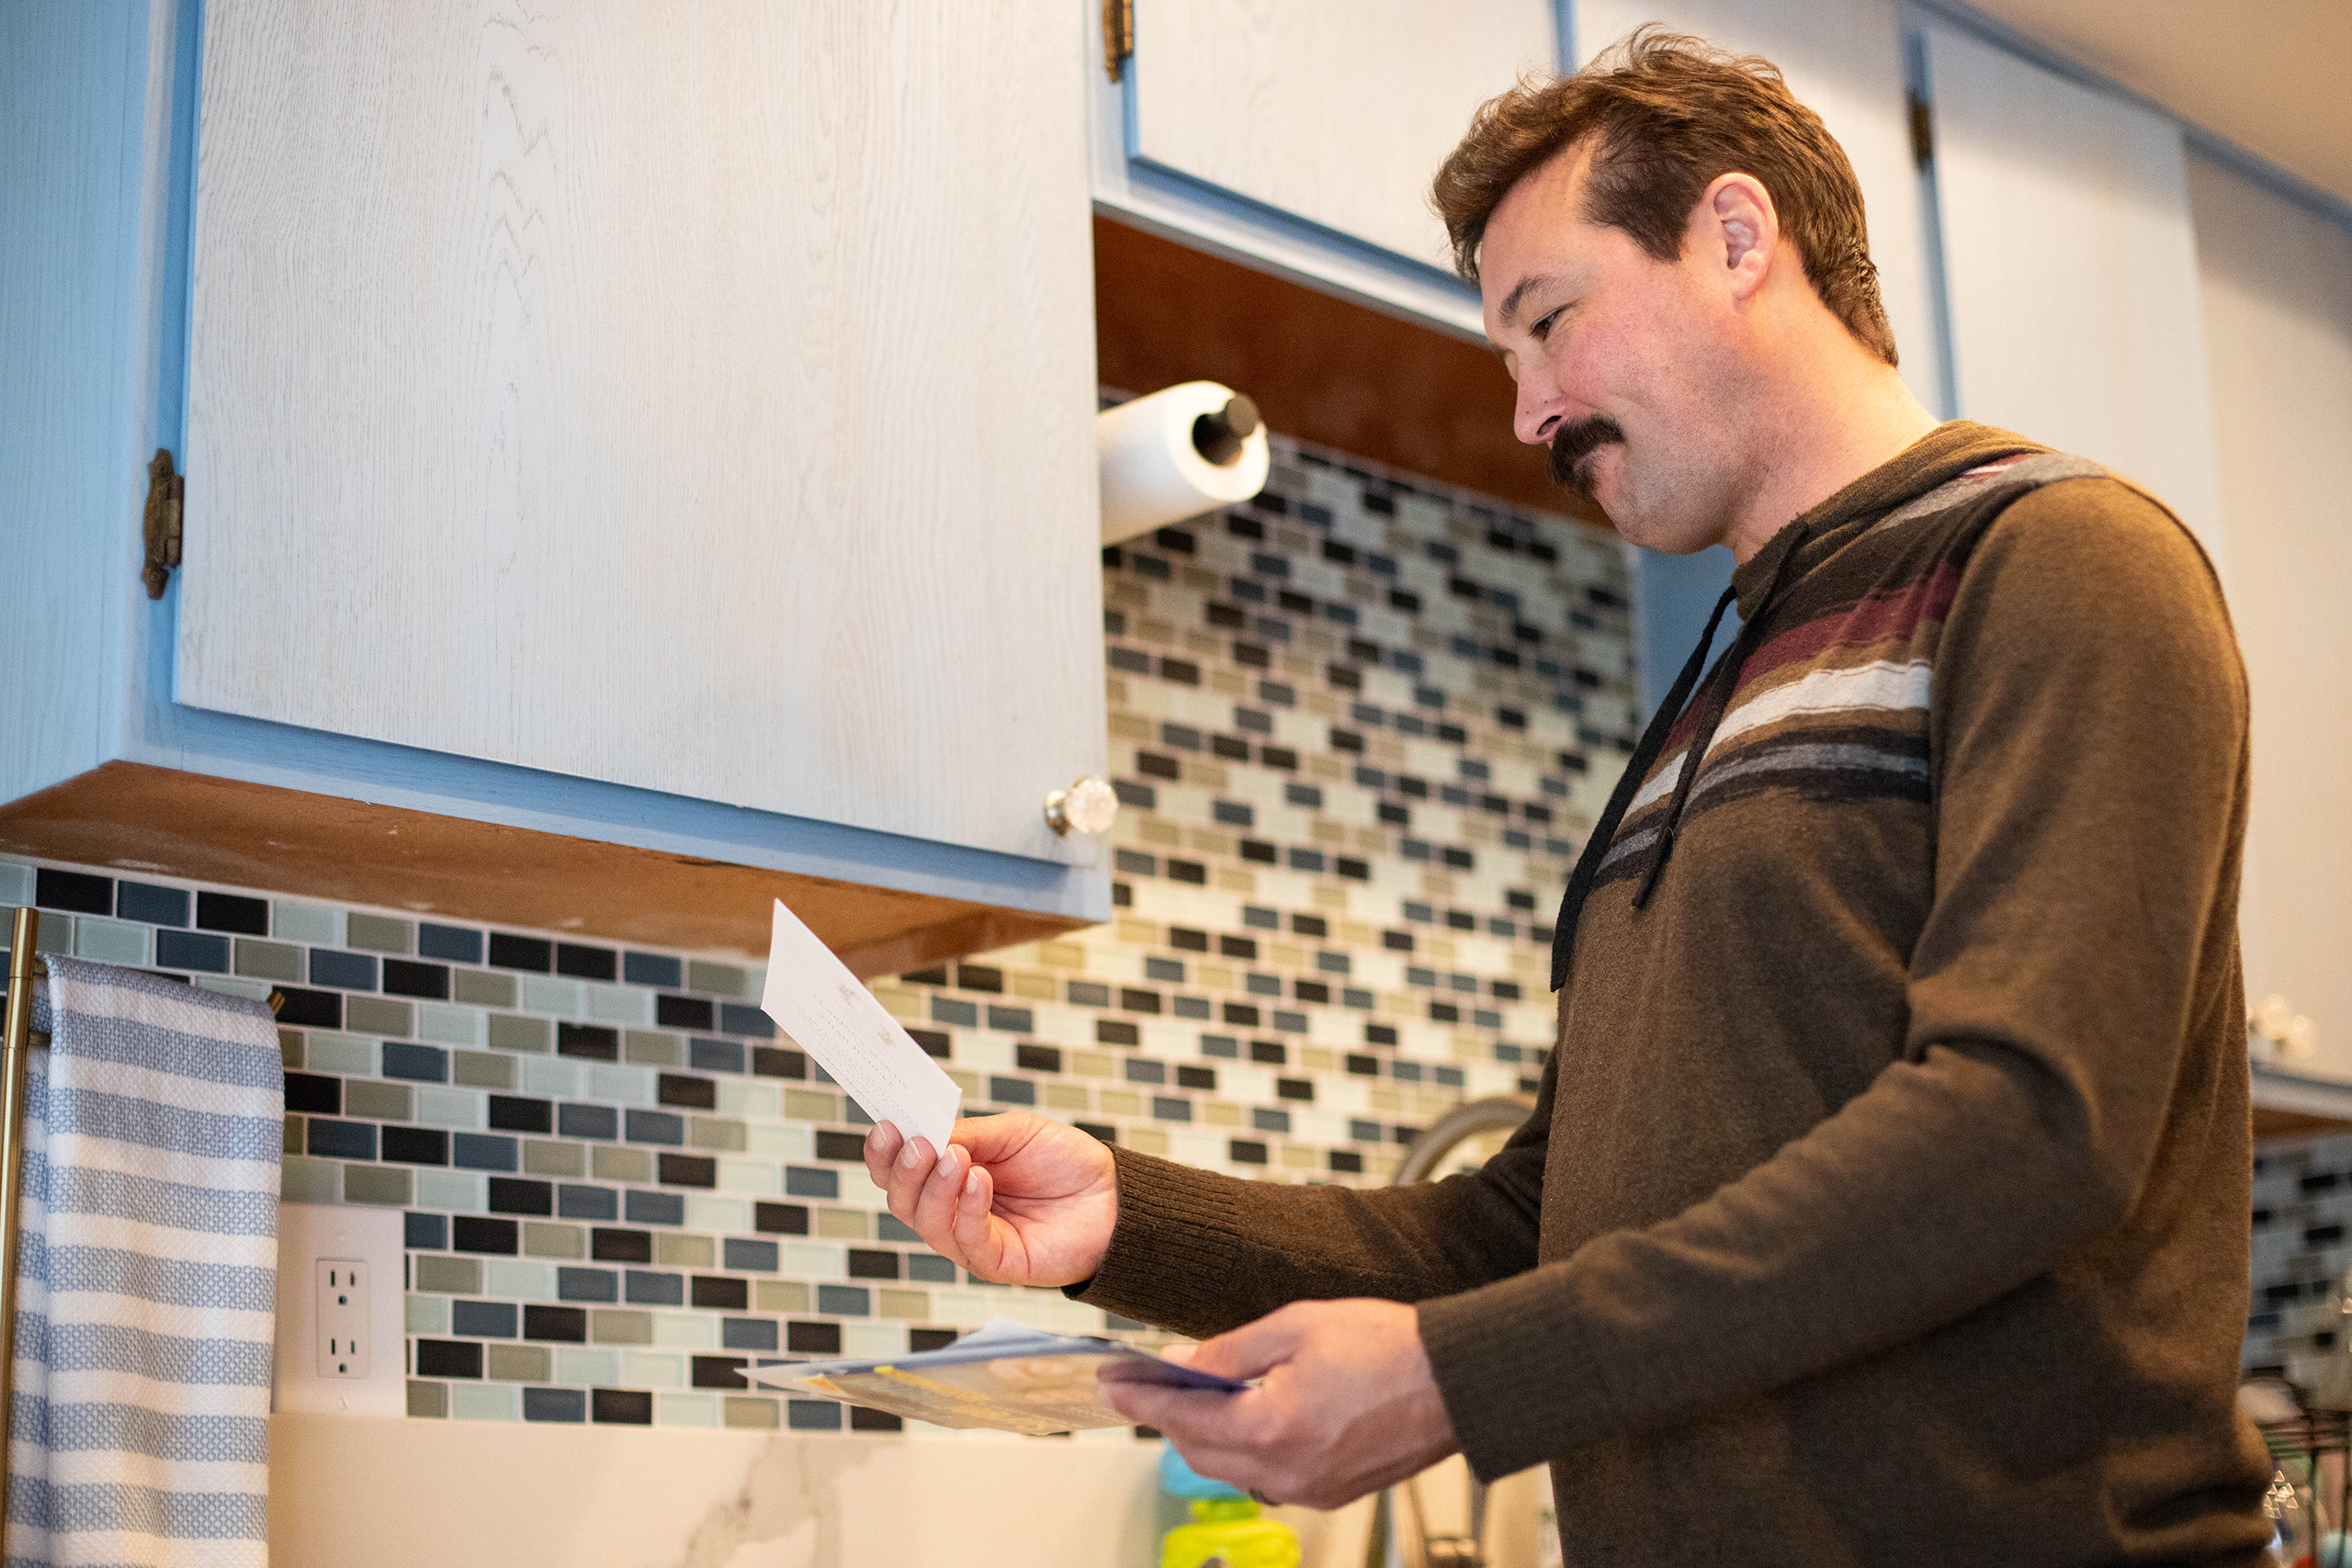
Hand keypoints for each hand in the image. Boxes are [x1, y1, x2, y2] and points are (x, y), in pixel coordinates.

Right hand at [864, 1114, 1117, 1287]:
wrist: (1113, 1196)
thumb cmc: (1064, 1162)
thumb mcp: (1013, 1133)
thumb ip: (969, 1134)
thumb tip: (927, 1134)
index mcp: (948, 1177)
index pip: (899, 1171)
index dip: (885, 1152)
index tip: (886, 1126)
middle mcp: (951, 1211)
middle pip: (902, 1200)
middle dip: (903, 1171)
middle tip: (918, 1144)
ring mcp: (970, 1240)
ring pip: (927, 1223)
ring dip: (935, 1187)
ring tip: (955, 1157)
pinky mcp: (995, 1263)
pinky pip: (967, 1240)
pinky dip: (967, 1208)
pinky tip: (980, 1180)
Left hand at [1101, 1299, 1458, 1509]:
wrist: (1456, 1379)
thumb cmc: (1389, 1345)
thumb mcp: (1296, 1327)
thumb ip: (1230, 1352)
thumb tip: (1182, 1365)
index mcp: (1273, 1426)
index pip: (1182, 1418)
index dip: (1141, 1399)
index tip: (1113, 1386)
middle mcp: (1287, 1470)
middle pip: (1199, 1454)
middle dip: (1167, 1421)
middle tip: (1145, 1388)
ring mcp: (1311, 1487)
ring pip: (1231, 1470)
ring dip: (1204, 1438)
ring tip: (1193, 1398)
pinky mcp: (1332, 1491)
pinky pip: (1268, 1477)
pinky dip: (1245, 1451)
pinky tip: (1248, 1419)